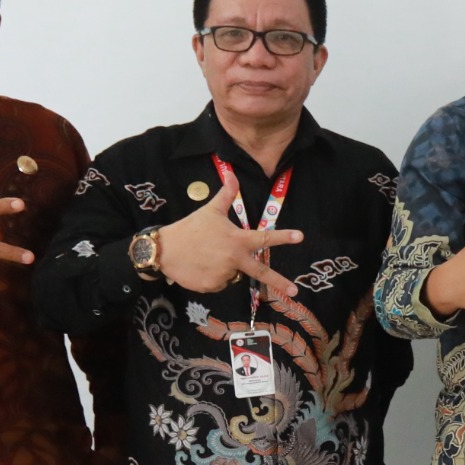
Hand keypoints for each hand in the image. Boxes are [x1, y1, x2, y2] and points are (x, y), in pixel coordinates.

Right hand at [153, 176, 306, 295]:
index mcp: (237, 240)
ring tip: (208, 256)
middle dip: (280, 282)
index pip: (265, 238)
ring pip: (234, 274)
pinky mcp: (212, 286)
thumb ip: (226, 194)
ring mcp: (224, 275)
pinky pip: (220, 283)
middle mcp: (234, 260)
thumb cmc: (190, 228)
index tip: (300, 237)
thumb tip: (232, 173)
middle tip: (295, 291)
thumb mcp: (210, 210)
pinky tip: (201, 266)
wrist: (164, 250)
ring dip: (226, 267)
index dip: (284, 237)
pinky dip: (214, 277)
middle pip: (261, 272)